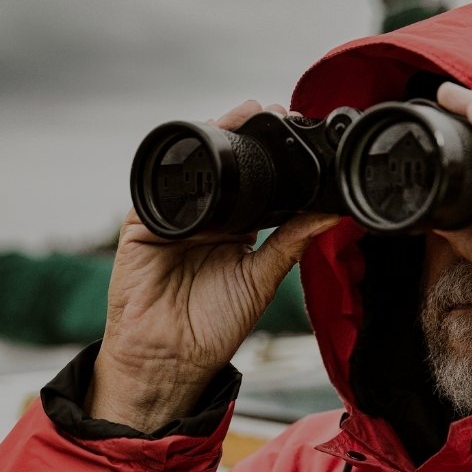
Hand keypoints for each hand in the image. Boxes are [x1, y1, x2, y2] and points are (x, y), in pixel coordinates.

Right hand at [90, 100, 338, 432]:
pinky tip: (197, 158)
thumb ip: (292, 241)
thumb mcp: (262, 279)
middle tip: (270, 112)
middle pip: (220, 163)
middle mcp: (204, 217)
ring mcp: (171, 218)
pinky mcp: (142, 225)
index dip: (270, 154)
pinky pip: (156, 190)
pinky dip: (175, 173)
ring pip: (190, 166)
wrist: (170, 359)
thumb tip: (330, 213)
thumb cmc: (212, 329)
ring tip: (238, 116)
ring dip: (211, 138)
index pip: (252, 179)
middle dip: (241, 133)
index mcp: (234, 227)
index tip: (293, 128)